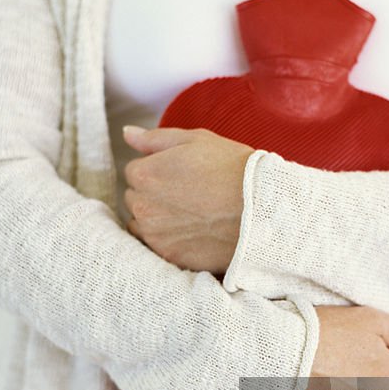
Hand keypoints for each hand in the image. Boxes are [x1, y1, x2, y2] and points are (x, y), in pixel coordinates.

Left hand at [122, 125, 253, 273]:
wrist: (261, 210)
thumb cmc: (231, 168)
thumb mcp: (195, 140)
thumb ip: (154, 138)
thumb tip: (127, 134)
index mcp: (144, 173)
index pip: (135, 171)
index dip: (158, 170)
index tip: (181, 175)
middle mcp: (141, 205)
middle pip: (135, 198)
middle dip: (153, 195)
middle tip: (188, 194)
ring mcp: (153, 234)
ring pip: (142, 223)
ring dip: (157, 219)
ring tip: (189, 214)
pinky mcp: (168, 255)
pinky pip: (156, 246)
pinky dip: (167, 240)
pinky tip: (190, 232)